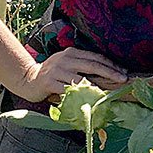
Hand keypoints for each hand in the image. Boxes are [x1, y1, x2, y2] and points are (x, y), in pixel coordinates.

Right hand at [13, 47, 127, 102]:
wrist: (28, 79)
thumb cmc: (54, 74)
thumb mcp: (68, 64)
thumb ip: (83, 66)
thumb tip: (109, 74)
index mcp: (72, 52)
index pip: (96, 57)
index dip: (111, 64)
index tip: (124, 72)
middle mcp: (65, 59)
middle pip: (92, 65)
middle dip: (110, 72)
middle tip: (123, 79)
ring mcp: (56, 70)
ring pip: (81, 79)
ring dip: (97, 86)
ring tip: (110, 92)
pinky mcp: (49, 82)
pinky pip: (68, 90)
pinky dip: (80, 95)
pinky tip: (90, 100)